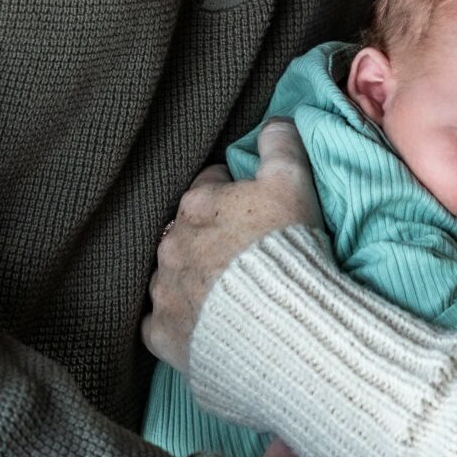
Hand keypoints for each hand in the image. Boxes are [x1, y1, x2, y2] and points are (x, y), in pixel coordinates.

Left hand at [142, 121, 320, 373]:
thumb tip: (273, 121)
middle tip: (244, 256)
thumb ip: (280, 144)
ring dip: (193, 280)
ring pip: (173, 277)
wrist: (282, 325)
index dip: (235, 196)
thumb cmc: (288, 248)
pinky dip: (180, 323)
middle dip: (209, 238)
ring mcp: (163, 292)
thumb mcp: (293, 182)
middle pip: (188, 232)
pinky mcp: (162, 335)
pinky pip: (163, 324)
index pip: (210, 187)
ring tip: (228, 295)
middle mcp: (171, 244)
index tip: (256, 213)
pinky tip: (206, 326)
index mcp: (198, 203)